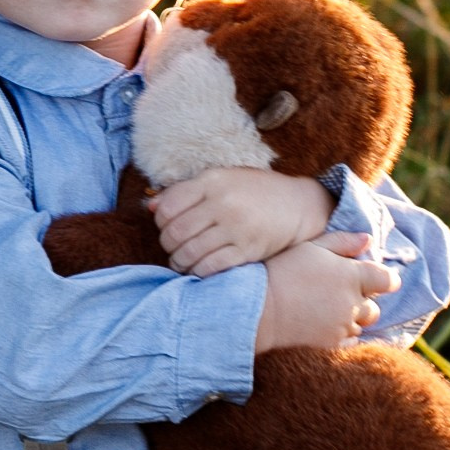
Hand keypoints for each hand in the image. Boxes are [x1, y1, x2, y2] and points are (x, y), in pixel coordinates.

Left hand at [150, 166, 333, 275]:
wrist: (298, 205)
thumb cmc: (254, 191)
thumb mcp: (222, 178)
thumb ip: (186, 190)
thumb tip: (150, 206)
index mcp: (213, 181)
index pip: (168, 206)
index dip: (160, 221)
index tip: (166, 226)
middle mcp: (223, 203)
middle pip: (175, 232)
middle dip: (167, 244)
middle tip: (172, 247)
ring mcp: (236, 228)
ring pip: (189, 253)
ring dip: (179, 261)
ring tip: (181, 261)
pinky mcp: (248, 250)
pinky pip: (210, 267)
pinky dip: (198, 271)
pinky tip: (198, 268)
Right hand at [255, 231, 399, 356]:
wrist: (261, 307)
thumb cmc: (284, 270)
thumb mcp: (312, 247)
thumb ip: (343, 241)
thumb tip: (367, 240)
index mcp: (352, 276)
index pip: (388, 280)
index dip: (386, 279)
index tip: (376, 278)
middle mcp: (353, 303)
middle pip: (375, 307)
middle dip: (364, 300)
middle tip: (340, 292)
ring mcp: (344, 325)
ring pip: (362, 324)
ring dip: (353, 317)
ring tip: (328, 308)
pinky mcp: (332, 343)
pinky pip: (351, 340)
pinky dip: (345, 333)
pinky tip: (326, 323)